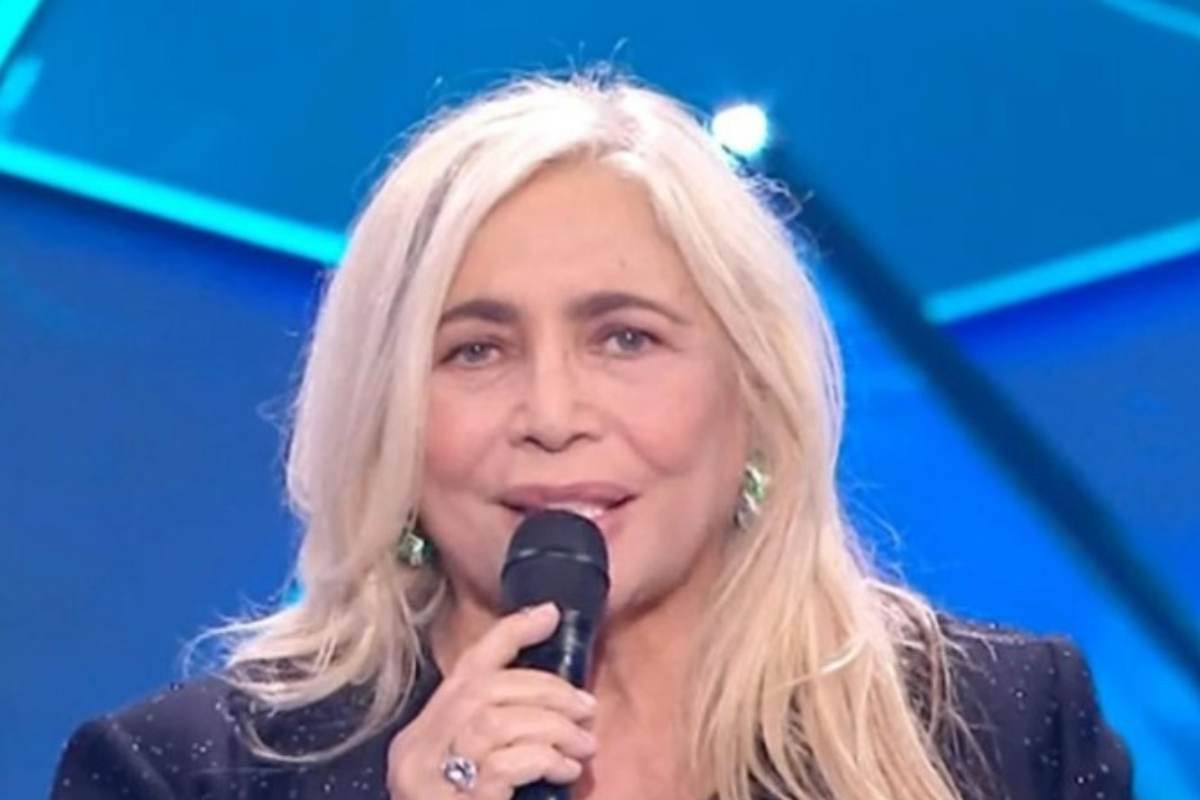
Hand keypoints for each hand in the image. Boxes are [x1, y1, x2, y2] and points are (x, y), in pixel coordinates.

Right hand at [386, 603, 597, 798]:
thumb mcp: (469, 777)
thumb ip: (493, 739)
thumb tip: (553, 706)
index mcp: (421, 737)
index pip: (466, 669)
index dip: (510, 635)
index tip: (548, 615)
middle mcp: (420, 750)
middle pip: (487, 690)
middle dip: (546, 689)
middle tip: (586, 708)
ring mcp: (434, 776)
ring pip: (501, 720)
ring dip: (554, 726)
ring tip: (583, 744)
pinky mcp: (463, 798)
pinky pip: (512, 761)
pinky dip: (547, 757)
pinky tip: (568, 769)